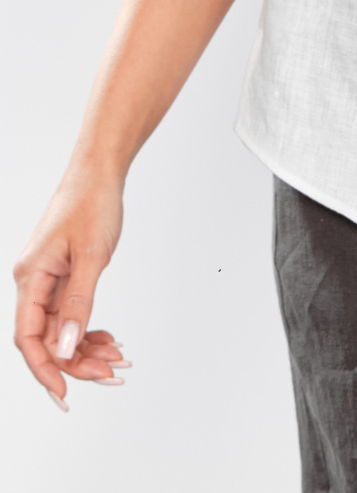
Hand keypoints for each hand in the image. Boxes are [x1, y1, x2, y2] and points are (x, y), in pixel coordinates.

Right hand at [13, 165, 128, 408]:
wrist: (99, 172)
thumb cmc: (92, 203)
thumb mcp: (91, 256)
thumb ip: (78, 303)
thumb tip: (65, 347)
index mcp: (31, 276)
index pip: (28, 337)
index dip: (44, 369)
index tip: (65, 394)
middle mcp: (33, 281)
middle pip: (46, 338)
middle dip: (76, 362)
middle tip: (111, 375)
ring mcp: (47, 279)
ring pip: (60, 329)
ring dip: (85, 348)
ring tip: (117, 359)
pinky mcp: (62, 276)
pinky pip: (69, 314)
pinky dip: (87, 329)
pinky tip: (108, 338)